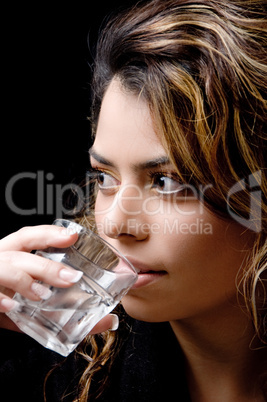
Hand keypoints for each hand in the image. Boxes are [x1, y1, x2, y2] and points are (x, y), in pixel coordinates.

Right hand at [0, 225, 118, 332]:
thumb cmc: (8, 304)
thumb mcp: (36, 305)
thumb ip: (66, 310)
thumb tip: (109, 320)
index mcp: (12, 254)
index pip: (29, 236)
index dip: (50, 234)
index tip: (73, 236)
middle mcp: (0, 260)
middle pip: (21, 252)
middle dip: (47, 264)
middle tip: (72, 278)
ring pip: (7, 268)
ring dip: (26, 281)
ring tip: (43, 294)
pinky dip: (0, 299)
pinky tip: (11, 307)